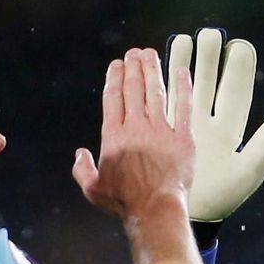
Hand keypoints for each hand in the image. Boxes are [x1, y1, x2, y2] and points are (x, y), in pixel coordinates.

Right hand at [73, 48, 194, 222]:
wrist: (155, 209)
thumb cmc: (124, 202)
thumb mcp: (92, 189)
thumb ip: (82, 169)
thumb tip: (79, 153)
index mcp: (113, 136)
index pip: (113, 98)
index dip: (115, 77)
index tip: (118, 64)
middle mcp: (136, 127)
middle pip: (134, 89)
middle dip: (133, 67)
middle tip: (134, 53)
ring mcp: (160, 130)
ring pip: (156, 92)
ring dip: (153, 70)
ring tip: (150, 54)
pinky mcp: (182, 138)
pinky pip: (184, 107)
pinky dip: (183, 88)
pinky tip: (182, 72)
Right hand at [167, 29, 263, 223]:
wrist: (183, 214)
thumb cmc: (219, 197)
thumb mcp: (249, 169)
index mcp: (231, 128)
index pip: (237, 88)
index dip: (239, 66)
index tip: (238, 47)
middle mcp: (209, 122)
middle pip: (210, 80)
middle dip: (210, 56)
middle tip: (210, 34)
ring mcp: (186, 124)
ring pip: (186, 85)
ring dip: (185, 61)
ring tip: (184, 39)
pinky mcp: (164, 129)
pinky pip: (163, 99)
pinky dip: (163, 79)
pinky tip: (159, 60)